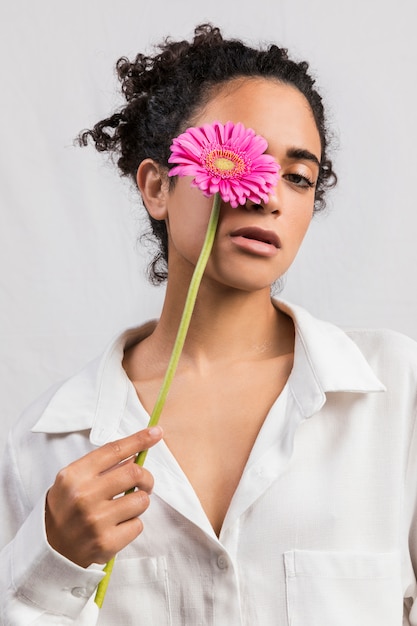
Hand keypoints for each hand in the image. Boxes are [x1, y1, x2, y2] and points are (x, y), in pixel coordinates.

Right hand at [45, 426, 162, 567]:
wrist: (50, 550)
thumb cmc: (67, 509)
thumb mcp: (73, 481)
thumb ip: (101, 467)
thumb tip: (136, 456)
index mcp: (75, 475)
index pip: (114, 450)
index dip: (139, 440)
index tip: (156, 433)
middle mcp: (84, 496)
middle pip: (134, 473)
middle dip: (146, 477)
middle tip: (144, 484)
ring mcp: (95, 520)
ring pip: (141, 500)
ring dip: (139, 502)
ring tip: (125, 508)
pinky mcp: (106, 543)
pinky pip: (138, 525)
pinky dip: (132, 524)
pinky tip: (117, 527)